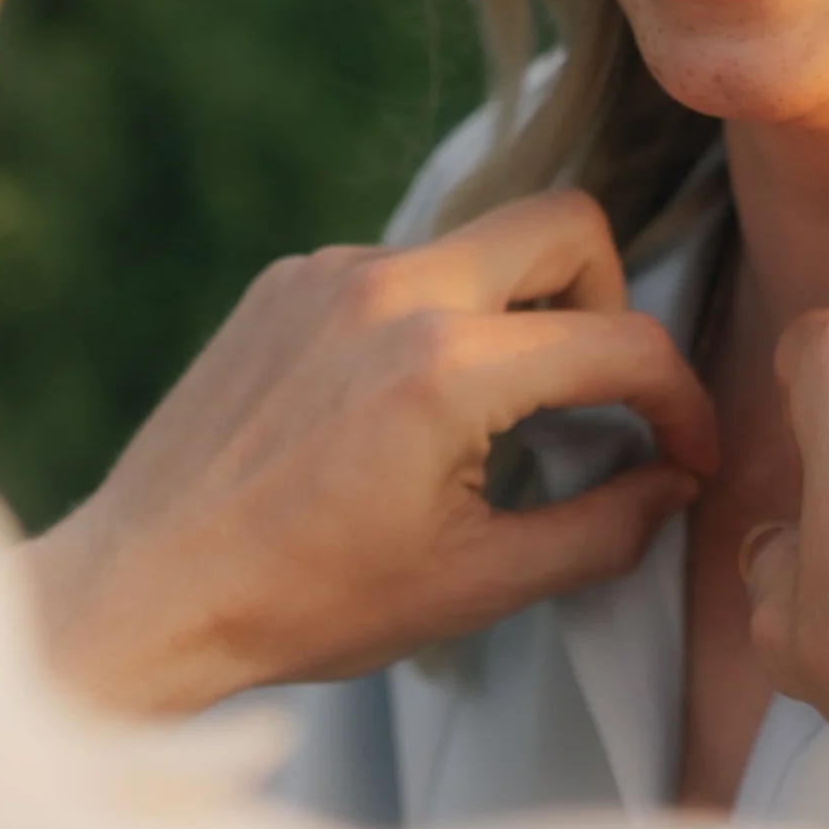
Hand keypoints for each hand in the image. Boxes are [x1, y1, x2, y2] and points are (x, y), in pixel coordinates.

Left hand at [25, 193, 717, 716]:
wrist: (142, 593)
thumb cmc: (305, 603)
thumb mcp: (477, 585)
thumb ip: (603, 531)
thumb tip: (674, 484)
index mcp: (448, 369)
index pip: (624, 343)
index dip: (682, 403)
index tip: (686, 454)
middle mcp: (392, 290)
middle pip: (568, 225)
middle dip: (611, 303)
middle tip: (597, 392)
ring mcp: (330, 273)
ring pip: (478, 246)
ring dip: (515, 316)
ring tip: (492, 419)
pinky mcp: (286, 281)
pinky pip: (399, 269)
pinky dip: (431, 323)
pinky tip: (400, 410)